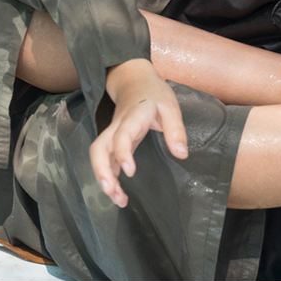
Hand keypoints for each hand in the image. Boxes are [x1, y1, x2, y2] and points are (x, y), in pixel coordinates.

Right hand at [90, 60, 188, 208]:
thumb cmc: (154, 94)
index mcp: (132, 118)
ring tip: (118, 200)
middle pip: (99, 148)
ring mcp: (113, 134)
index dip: (122, 153)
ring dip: (104, 178)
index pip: (121, 136)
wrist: (134, 81)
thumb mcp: (170, 107)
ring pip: (99, 156)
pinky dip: (109, 176)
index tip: (129, 172)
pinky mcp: (114, 141)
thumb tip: (181, 154)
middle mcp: (117, 127)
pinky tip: (117, 192)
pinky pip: (106, 159)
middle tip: (113, 193)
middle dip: (102, 171)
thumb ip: (175, 130)